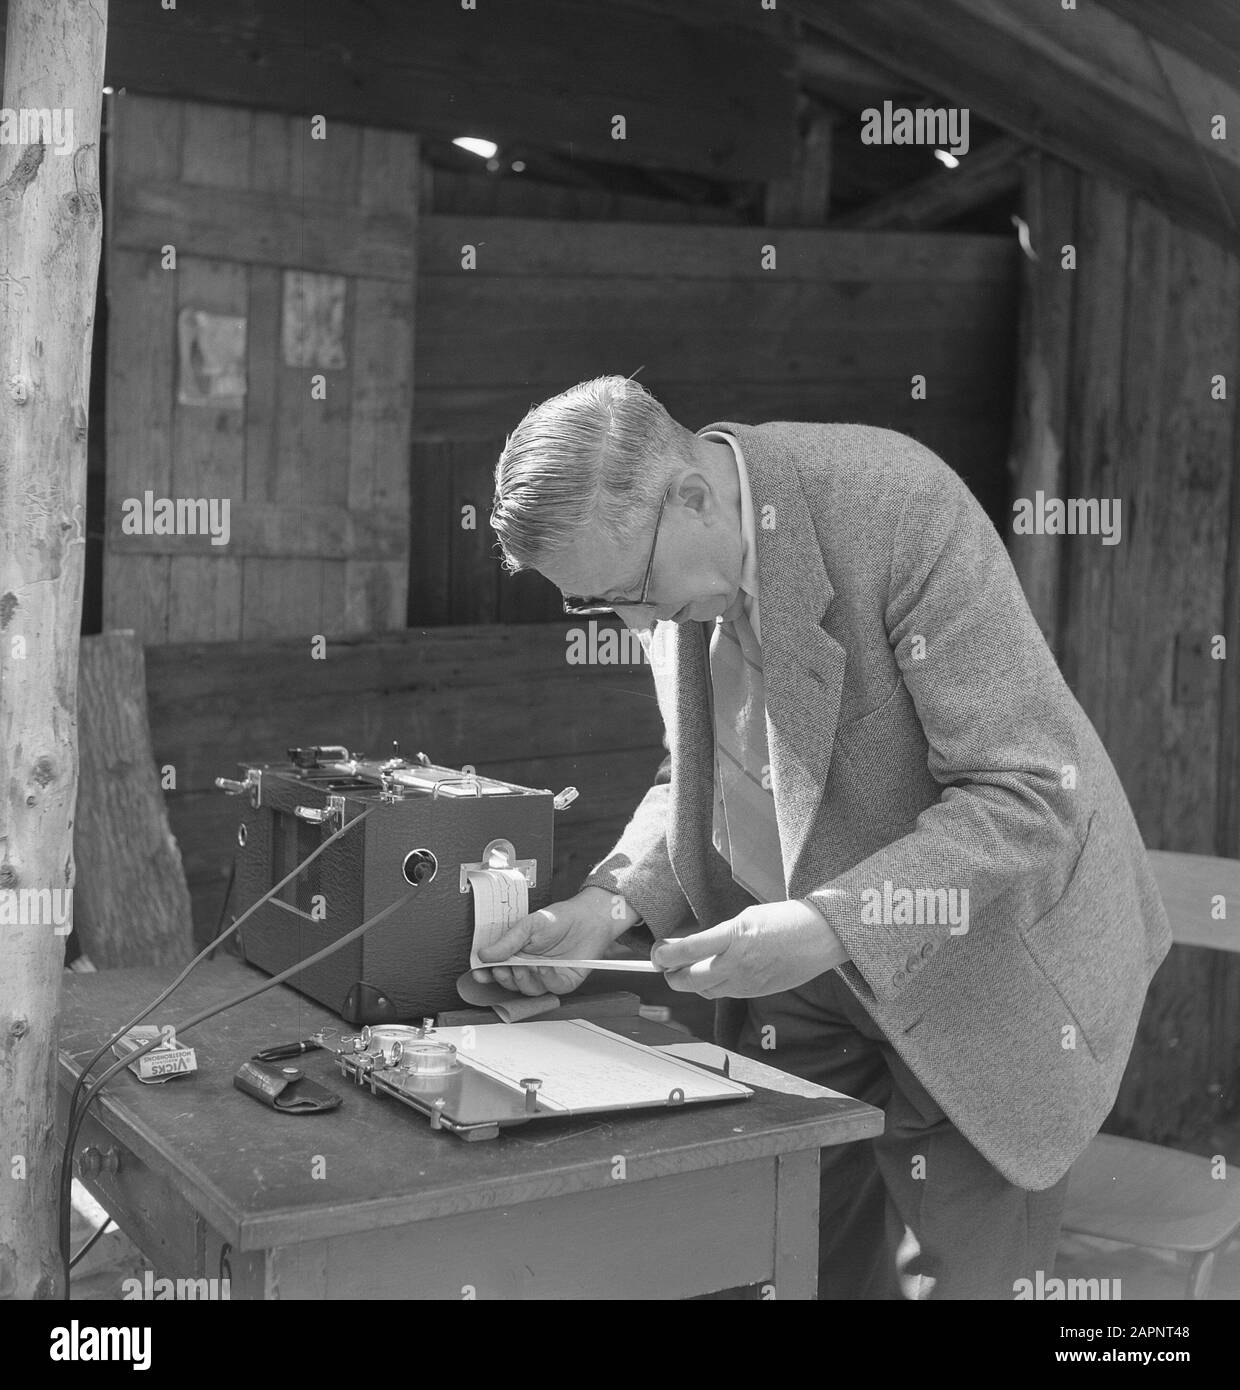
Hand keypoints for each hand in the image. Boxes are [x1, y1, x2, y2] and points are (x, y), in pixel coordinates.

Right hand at [473, 887, 627, 996]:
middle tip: (501, 969)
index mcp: (519, 954)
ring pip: (529, 989)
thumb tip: (483, 954)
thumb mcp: (529, 925)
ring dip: (523, 980)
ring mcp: (548, 976)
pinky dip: (546, 979)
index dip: (487, 974)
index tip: (479, 974)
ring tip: (522, 967)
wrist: (589, 917)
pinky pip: (552, 988)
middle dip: (504, 978)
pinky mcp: (565, 981)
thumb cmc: (560, 919)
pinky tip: (543, 968)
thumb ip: (508, 941)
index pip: (498, 968)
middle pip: (512, 983)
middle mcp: (531, 968)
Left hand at [651, 899, 848, 998]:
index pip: (689, 950)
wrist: (821, 937)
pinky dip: (714, 986)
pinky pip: (727, 993)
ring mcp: (748, 982)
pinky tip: (714, 975)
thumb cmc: (785, 919)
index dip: (666, 955)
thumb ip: (719, 934)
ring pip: (707, 991)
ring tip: (687, 971)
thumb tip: (693, 947)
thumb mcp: (746, 917)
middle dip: (672, 976)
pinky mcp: (757, 992)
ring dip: (692, 983)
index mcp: (734, 936)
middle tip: (665, 967)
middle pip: (691, 980)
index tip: (657, 954)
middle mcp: (738, 963)